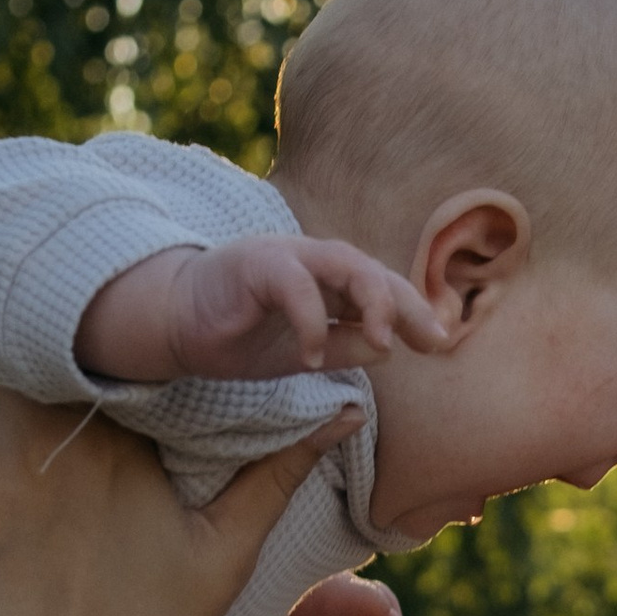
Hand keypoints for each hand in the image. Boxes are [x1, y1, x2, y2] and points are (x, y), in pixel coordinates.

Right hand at [77, 237, 444, 384]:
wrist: (176, 324)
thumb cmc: (244, 336)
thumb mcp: (306, 352)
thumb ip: (346, 346)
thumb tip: (390, 347)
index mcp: (330, 280)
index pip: (382, 288)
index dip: (415, 311)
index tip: (440, 342)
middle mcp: (313, 261)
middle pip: (372, 270)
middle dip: (405, 303)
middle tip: (430, 340)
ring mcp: (284, 258)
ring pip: (343, 263)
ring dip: (371, 300)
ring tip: (384, 341)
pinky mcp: (253, 265)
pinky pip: (292, 286)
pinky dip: (308, 320)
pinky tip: (311, 357)